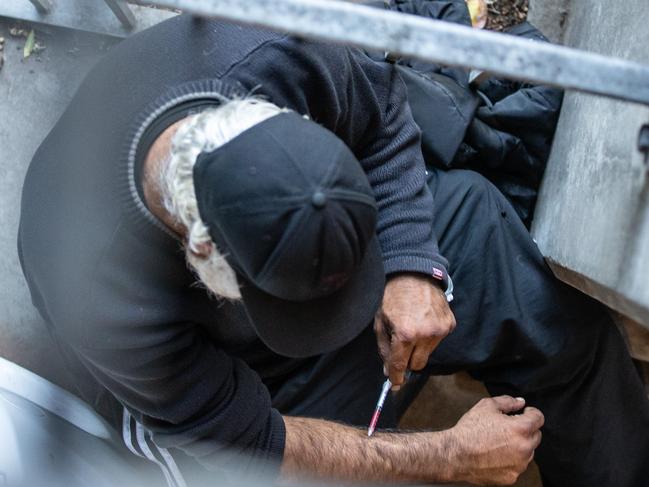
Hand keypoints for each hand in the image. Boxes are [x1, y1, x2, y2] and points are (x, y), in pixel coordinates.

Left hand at [374, 273, 455, 387]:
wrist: (413, 274)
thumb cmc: (392, 296)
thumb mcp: (380, 322)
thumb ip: (384, 349)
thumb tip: (389, 371)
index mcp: (405, 334)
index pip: (400, 366)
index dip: (396, 377)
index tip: (394, 384)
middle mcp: (426, 334)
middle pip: (417, 365)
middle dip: (407, 361)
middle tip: (400, 348)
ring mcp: (440, 330)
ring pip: (428, 353)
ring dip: (419, 347)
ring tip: (412, 327)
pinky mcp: (450, 324)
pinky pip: (438, 341)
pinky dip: (429, 336)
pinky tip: (423, 321)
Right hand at [448, 396, 543, 485]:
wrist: (455, 454)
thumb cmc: (469, 430)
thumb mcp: (486, 406)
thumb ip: (507, 401)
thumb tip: (520, 402)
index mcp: (521, 429)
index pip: (538, 418)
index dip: (531, 412)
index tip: (525, 413)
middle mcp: (524, 448)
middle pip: (536, 436)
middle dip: (525, 430)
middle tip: (508, 427)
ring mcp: (519, 465)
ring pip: (528, 452)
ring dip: (519, 446)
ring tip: (499, 442)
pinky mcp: (511, 477)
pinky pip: (517, 466)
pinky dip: (511, 460)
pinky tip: (495, 454)